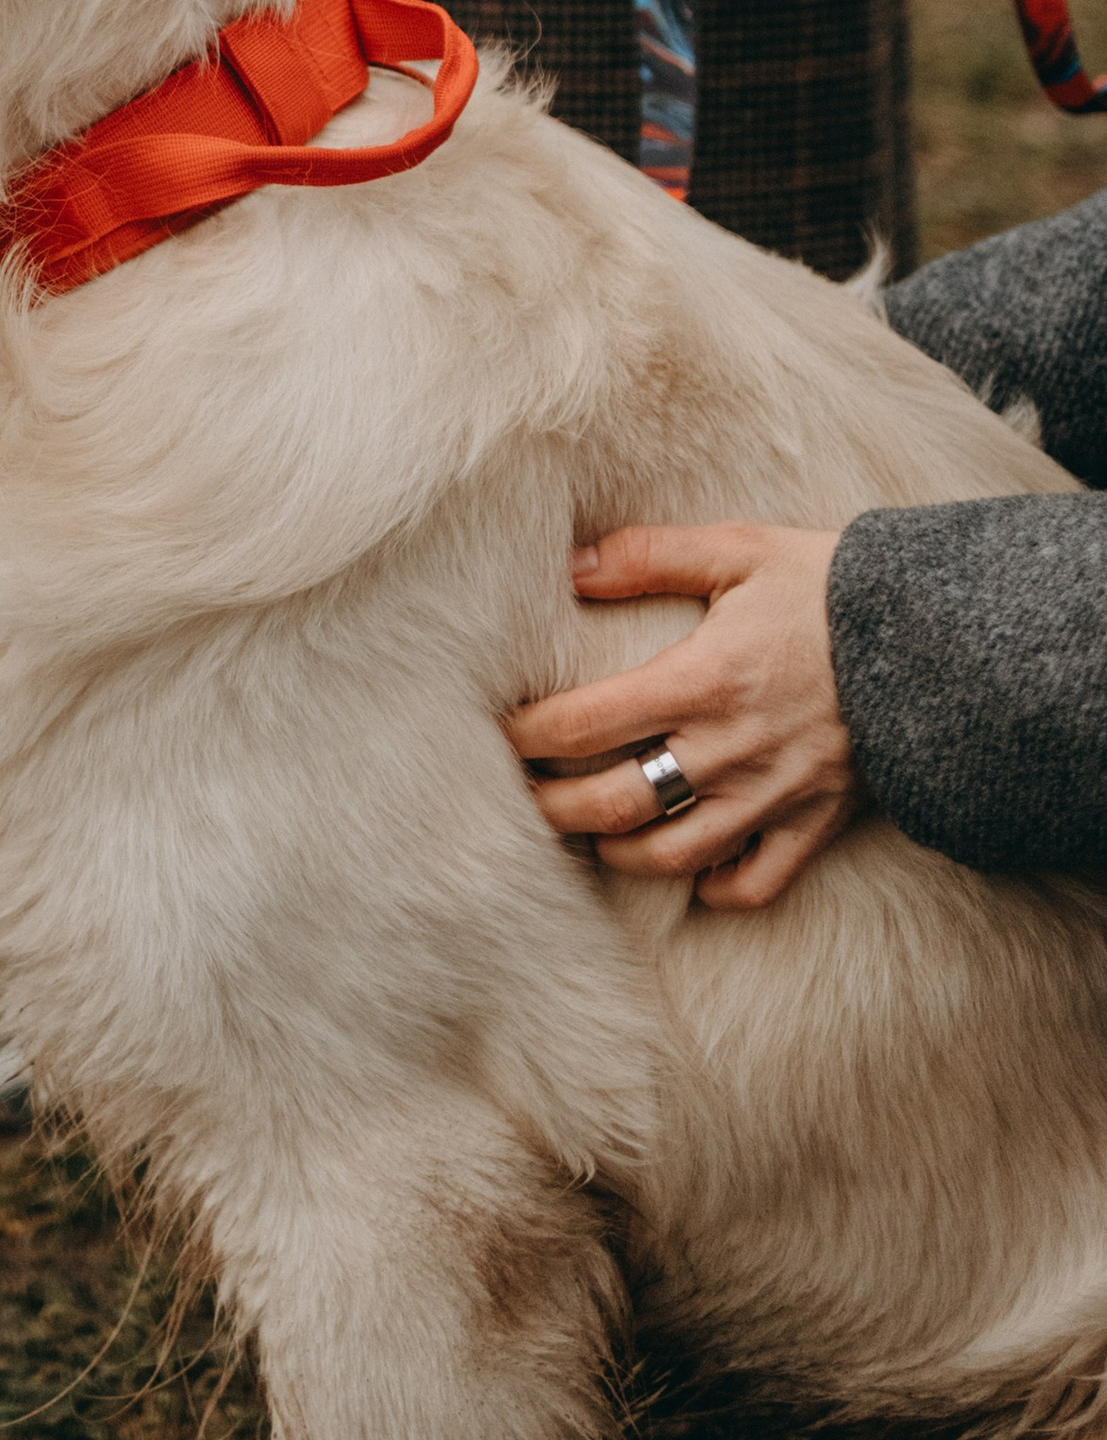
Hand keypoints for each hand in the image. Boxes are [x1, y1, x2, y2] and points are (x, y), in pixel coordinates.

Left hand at [505, 524, 862, 910]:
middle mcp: (728, 751)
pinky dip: (714, 889)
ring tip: (590, 834)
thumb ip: (649, 556)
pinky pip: (755, 883)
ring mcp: (772, 796)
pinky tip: (687, 875)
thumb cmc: (832, 587)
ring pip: (672, 855)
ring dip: (617, 852)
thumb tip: (571, 566)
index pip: (585, 725)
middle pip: (614, 804)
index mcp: (701, 681)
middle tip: (521, 797)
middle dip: (553, 807)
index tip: (499, 733)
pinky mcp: (815, 824)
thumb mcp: (739, 550)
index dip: (530, 736)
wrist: (940, 638)